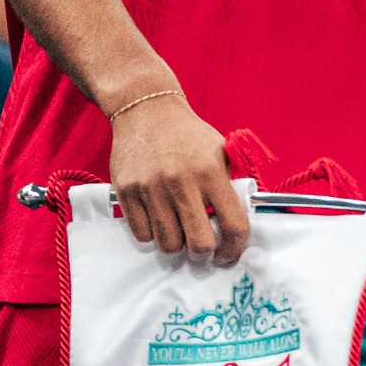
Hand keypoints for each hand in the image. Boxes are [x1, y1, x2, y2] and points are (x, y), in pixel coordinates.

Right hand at [109, 92, 250, 265]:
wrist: (146, 109)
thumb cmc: (187, 133)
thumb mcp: (220, 150)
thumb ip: (230, 185)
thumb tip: (238, 223)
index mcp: (210, 171)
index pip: (234, 224)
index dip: (235, 248)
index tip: (228, 255)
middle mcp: (181, 181)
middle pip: (199, 244)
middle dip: (203, 253)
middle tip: (202, 248)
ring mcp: (151, 188)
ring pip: (168, 244)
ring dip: (176, 243)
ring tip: (178, 228)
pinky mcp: (126, 191)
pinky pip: (142, 234)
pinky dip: (152, 234)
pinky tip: (158, 218)